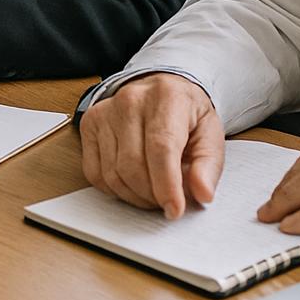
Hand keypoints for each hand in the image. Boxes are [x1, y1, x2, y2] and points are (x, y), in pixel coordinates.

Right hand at [79, 72, 223, 218]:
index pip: (161, 148)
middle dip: (151, 195)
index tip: (175, 210)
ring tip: (153, 194)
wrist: (161, 89)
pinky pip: (94, 172)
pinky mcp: (89, 124)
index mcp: (167, 98)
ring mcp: (105, 112)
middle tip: (167, 202)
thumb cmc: (186, 114)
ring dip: (134, 196)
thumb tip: (202, 194)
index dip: (167, 185)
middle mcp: (130, 101)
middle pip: (133, 165)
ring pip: (112, 173)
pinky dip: (113, 189)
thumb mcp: (210, 134)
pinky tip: (131, 185)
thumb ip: (208, 166)